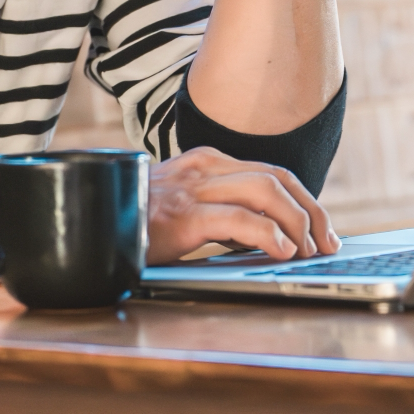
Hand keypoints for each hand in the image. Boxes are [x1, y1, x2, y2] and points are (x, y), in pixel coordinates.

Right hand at [147, 147, 340, 263]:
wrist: (87, 227)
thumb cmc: (134, 224)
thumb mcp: (180, 207)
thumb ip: (217, 210)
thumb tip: (266, 235)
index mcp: (205, 162)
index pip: (270, 172)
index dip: (304, 199)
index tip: (321, 228)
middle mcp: (203, 168)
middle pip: (277, 179)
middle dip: (311, 211)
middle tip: (326, 243)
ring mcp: (192, 190)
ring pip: (266, 192)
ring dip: (297, 223)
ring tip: (308, 251)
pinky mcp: (182, 217)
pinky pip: (240, 220)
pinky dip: (269, 234)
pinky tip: (282, 252)